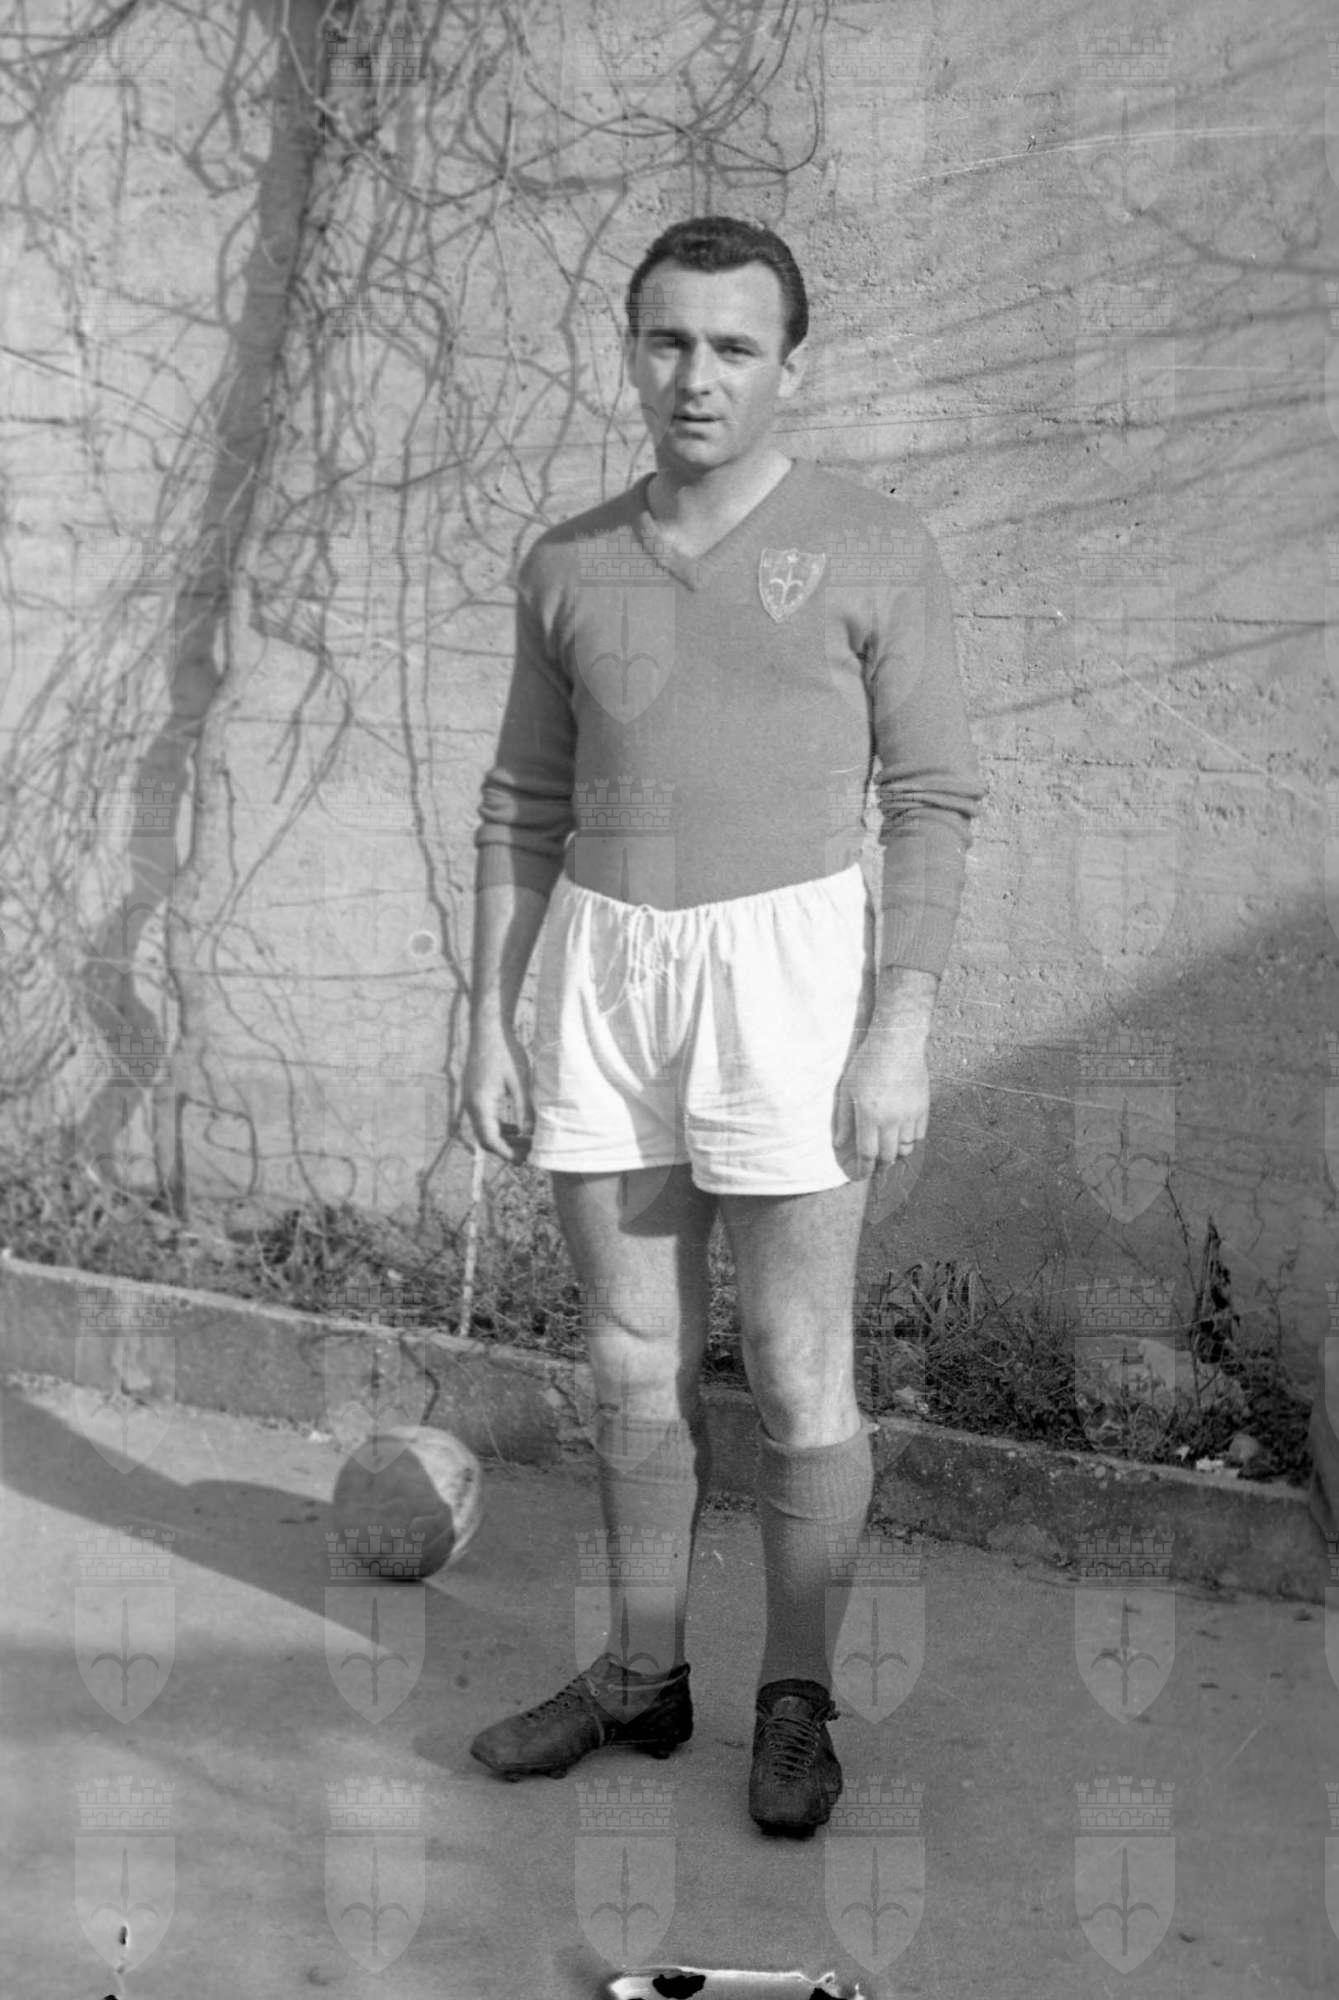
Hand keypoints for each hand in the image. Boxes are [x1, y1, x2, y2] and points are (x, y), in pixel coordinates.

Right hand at [463, 1021, 533, 1164]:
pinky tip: (514, 1126)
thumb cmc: (506, 1051)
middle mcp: (471, 1103)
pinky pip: (484, 1116)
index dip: (506, 1153)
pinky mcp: (474, 1092)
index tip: (523, 1161)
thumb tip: (529, 1135)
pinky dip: (498, 1125)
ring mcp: (470, 1097)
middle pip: (485, 1137)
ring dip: (503, 1138)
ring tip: (524, 1142)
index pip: (490, 1139)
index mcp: (480, 1103)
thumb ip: (524, 1110)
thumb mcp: (520, 1082)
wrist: (489, 1027)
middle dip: (505, 1149)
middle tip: (527, 1155)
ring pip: (484, 1128)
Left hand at [832, 1031, 929, 1178]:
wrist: (897, 1042)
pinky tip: (900, 1135)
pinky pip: (919, 1135)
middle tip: (872, 1166)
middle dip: (879, 1166)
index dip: (863, 1170)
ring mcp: (910, 1114)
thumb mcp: (847, 1089)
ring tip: (886, 1150)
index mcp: (869, 1116)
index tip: (859, 1177)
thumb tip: (839, 1144)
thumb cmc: (867, 1063)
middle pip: (888, 1157)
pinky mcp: (923, 1108)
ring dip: (894, 1153)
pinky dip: (909, 1140)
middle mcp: (892, 1119)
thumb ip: (844, 1119)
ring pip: (905, 1148)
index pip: (867, 1154)